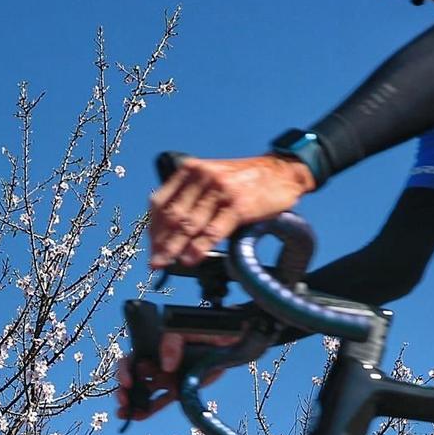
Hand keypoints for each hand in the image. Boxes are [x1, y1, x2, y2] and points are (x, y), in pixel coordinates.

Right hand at [114, 330, 245, 421]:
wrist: (228, 343)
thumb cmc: (206, 330)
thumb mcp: (188, 329)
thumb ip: (174, 341)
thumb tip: (166, 364)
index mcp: (155, 348)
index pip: (132, 358)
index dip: (125, 370)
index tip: (128, 382)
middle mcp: (157, 363)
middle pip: (133, 377)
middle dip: (124, 390)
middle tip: (124, 399)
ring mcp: (165, 378)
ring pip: (143, 393)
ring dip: (132, 404)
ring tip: (125, 414)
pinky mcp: (176, 390)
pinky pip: (159, 402)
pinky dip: (148, 410)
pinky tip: (139, 417)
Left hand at [148, 155, 313, 269]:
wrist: (282, 172)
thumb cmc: (247, 180)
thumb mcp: (214, 177)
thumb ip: (194, 194)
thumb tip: (175, 229)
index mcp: (191, 170)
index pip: (161, 202)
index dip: (153, 228)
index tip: (151, 246)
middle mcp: (202, 177)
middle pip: (172, 216)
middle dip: (160, 242)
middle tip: (155, 262)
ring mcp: (220, 191)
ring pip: (189, 225)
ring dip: (174, 248)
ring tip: (165, 264)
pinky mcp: (238, 206)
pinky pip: (212, 231)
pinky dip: (198, 248)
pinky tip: (190, 260)